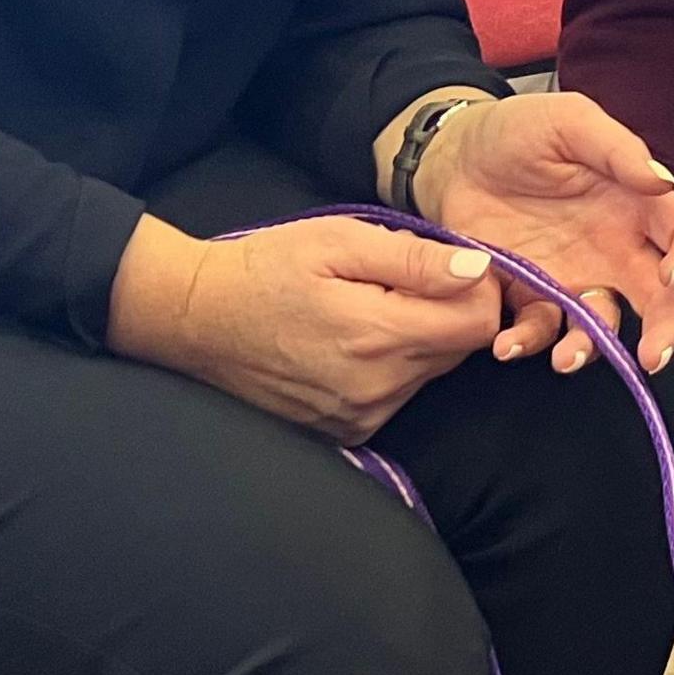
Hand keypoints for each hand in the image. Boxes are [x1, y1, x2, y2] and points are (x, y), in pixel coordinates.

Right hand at [106, 216, 502, 442]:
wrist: (195, 319)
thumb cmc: (265, 269)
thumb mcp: (339, 241)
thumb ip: (413, 259)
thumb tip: (478, 270)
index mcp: (378, 336)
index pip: (478, 325)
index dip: (476, 290)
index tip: (447, 267)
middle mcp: (377, 388)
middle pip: (459, 350)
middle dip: (447, 312)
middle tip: (396, 282)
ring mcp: (360, 416)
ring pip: (431, 373)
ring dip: (418, 340)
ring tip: (366, 308)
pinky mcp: (346, 432)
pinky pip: (399, 396)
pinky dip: (392, 367)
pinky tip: (351, 342)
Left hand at [410, 93, 673, 374]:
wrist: (453, 156)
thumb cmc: (517, 130)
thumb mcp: (569, 122)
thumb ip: (617, 149)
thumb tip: (663, 181)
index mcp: (635, 204)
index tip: (673, 274)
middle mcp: (615, 249)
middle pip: (661, 299)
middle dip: (665, 332)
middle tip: (651, 359)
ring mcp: (574, 278)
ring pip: (601, 327)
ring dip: (589, 350)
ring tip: (563, 359)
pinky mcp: (529, 296)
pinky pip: (540, 330)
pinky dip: (528, 343)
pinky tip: (506, 342)